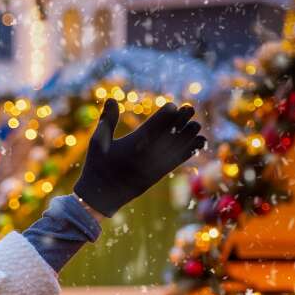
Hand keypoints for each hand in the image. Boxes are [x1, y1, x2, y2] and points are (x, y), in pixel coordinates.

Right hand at [73, 100, 205, 217]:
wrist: (102, 196)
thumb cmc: (98, 166)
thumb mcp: (97, 142)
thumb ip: (107, 120)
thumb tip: (112, 98)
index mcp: (138, 139)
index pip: (165, 115)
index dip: (170, 108)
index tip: (169, 107)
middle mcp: (152, 149)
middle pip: (180, 124)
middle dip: (185, 114)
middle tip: (186, 110)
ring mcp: (160, 161)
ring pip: (187, 139)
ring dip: (191, 129)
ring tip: (189, 125)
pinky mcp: (164, 171)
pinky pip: (186, 155)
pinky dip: (194, 146)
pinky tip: (197, 139)